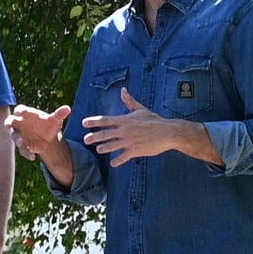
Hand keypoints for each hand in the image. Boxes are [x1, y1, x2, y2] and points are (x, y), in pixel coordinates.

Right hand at [11, 102, 73, 175]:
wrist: (48, 138)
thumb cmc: (49, 125)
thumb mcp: (54, 120)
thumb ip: (59, 114)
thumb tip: (67, 108)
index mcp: (27, 114)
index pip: (20, 109)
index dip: (19, 111)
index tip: (19, 112)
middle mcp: (20, 123)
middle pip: (10, 121)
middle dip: (8, 124)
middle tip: (8, 127)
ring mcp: (20, 135)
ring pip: (15, 136)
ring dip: (17, 140)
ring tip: (21, 143)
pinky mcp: (23, 145)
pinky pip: (22, 149)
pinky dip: (26, 153)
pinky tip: (32, 157)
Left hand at [83, 104, 202, 165]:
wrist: (168, 132)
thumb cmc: (154, 120)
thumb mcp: (141, 109)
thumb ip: (129, 101)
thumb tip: (123, 90)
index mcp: (125, 120)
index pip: (105, 120)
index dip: (93, 121)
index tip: (83, 123)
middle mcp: (125, 130)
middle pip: (105, 134)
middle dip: (94, 137)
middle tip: (85, 140)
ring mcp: (129, 141)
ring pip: (112, 146)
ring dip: (103, 148)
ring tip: (98, 149)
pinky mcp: (135, 151)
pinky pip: (123, 157)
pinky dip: (117, 160)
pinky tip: (113, 163)